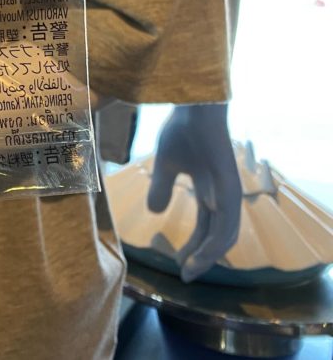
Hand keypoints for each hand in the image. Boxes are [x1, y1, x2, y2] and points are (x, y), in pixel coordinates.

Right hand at [147, 103, 241, 281]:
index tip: (178, 266)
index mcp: (208, 191)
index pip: (206, 229)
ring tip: (190, 269)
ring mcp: (228, 193)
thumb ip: (162, 188)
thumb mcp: (165, 165)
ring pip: (225, 235)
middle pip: (216, 237)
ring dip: (208, 255)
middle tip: (185, 276)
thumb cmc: (181, 130)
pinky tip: (201, 250)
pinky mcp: (230, 187)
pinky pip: (227, 221)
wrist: (193, 108)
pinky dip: (216, 240)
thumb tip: (154, 214)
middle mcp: (222, 196)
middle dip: (201, 259)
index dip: (193, 249)